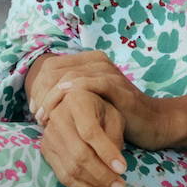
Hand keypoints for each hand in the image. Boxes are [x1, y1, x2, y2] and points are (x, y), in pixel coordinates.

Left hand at [30, 51, 166, 147]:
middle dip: (41, 94)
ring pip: (68, 76)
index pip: (51, 67)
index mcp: (88, 62)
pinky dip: (74, 90)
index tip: (34, 109)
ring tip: (46, 117)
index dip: (37, 87)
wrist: (153, 123)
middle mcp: (97, 62)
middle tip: (38, 117)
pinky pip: (91, 83)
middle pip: (55, 70)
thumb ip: (68, 97)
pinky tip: (64, 98)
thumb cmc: (118, 116)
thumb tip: (37, 104)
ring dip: (52, 97)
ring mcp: (108, 72)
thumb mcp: (89, 103)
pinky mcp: (117, 86)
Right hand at [39, 86, 128, 186]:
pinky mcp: (46, 150)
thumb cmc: (100, 110)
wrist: (76, 107)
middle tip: (121, 186)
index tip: (123, 169)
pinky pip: (63, 175)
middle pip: (79, 154)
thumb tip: (115, 167)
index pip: (90, 132)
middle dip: (102, 174)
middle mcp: (58, 117)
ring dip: (94, 184)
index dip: (106, 153)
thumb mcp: (114, 116)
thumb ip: (115, 136)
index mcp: (77, 102)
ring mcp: (49, 135)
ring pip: (71, 168)